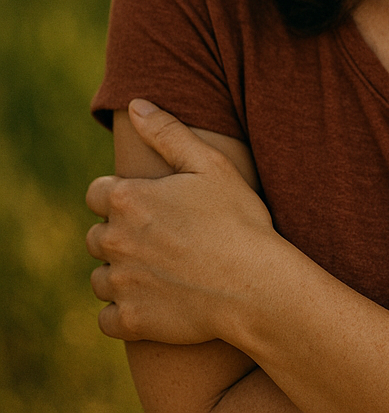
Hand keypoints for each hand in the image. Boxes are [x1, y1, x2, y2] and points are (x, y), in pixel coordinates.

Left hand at [86, 99, 278, 343]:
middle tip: (161, 236)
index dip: (121, 195)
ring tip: (159, 268)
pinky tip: (153, 300)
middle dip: (120, 234)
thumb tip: (136, 104)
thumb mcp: (211, 165)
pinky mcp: (130, 321)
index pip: (97, 193)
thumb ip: (168, 132)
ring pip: (101, 276)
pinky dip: (124, 311)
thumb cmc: (238, 218)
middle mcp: (114, 240)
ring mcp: (120, 283)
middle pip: (96, 236)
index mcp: (128, 199)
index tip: (149, 202)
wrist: (255, 283)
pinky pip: (107, 318)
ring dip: (120, 272)